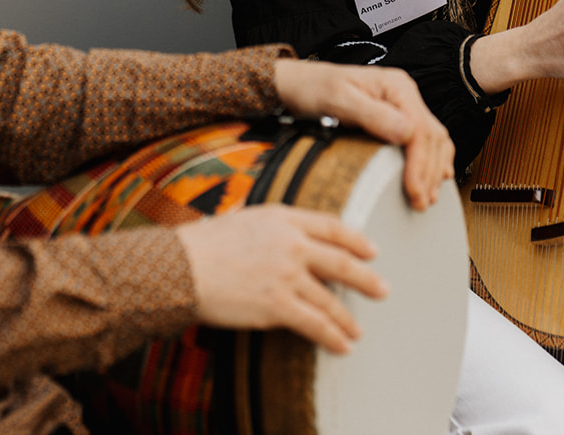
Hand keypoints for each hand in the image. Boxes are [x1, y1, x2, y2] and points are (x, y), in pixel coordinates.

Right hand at [177, 204, 386, 353]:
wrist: (180, 267)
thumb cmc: (203, 244)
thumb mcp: (242, 218)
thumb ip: (267, 225)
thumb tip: (277, 230)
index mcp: (283, 218)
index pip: (332, 226)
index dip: (356, 240)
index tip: (371, 251)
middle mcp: (292, 244)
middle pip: (341, 262)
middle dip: (366, 279)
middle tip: (382, 290)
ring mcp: (288, 275)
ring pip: (330, 300)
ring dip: (347, 318)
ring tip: (357, 330)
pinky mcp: (278, 305)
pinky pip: (315, 324)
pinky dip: (332, 337)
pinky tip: (342, 345)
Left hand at [271, 58, 453, 209]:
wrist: (299, 85)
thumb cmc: (314, 89)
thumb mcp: (339, 100)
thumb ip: (373, 114)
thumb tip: (407, 133)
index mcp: (396, 86)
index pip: (420, 129)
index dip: (420, 163)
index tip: (414, 189)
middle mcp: (404, 94)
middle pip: (432, 136)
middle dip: (429, 172)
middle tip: (421, 201)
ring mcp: (403, 105)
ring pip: (434, 139)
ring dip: (434, 169)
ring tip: (427, 197)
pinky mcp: (397, 117)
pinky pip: (425, 139)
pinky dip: (432, 159)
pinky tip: (433, 176)